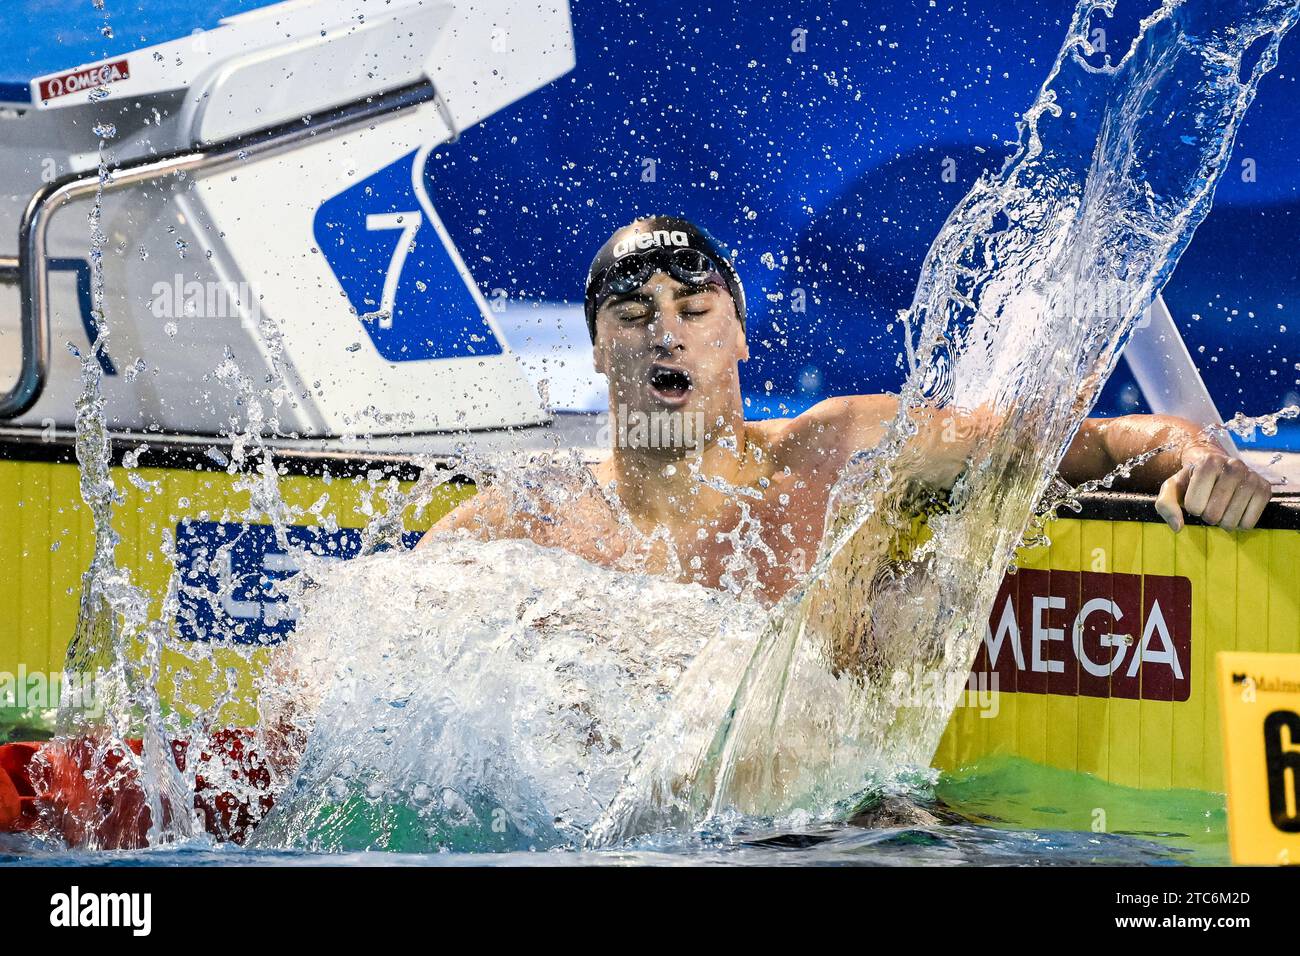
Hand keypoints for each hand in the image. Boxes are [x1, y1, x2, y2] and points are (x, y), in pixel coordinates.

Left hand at [1154, 443, 1272, 532]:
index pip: (1194, 506)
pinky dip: (1239, 524)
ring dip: (1222, 521)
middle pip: (1213, 514)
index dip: (1192, 508)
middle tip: (1210, 504)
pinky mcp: (1265, 490)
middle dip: (1207, 515)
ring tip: (1221, 508)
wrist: (1218, 467)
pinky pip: (1249, 523)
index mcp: (1208, 462)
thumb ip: (1166, 505)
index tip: (1195, 497)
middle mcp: (1233, 466)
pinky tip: (1235, 511)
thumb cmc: (1192, 480)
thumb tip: (1178, 527)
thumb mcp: (1172, 488)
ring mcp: (1252, 477)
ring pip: (1231, 520)